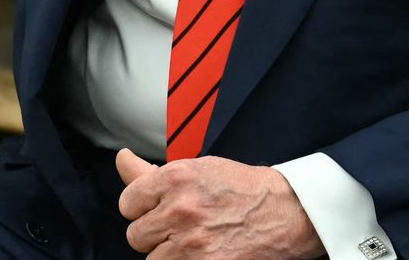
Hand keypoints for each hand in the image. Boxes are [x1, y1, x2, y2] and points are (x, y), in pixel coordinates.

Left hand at [115, 148, 319, 259]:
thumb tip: (121, 159)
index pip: (127, 204)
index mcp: (175, 178)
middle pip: (136, 235)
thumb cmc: (241, 188)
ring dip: (167, 254)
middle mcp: (181, 208)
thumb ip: (152, 173)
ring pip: (152, 258)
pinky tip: (199, 254)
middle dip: (154, 233)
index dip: (141, 209)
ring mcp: (192, 241)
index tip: (156, 210)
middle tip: (177, 228)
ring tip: (190, 242)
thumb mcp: (197, 168)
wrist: (287, 211)